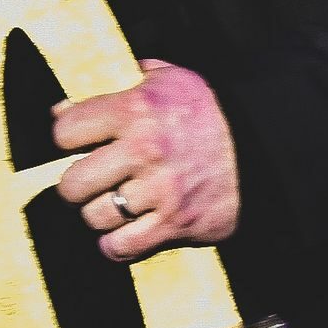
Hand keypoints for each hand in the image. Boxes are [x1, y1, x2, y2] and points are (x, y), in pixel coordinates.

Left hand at [53, 59, 240, 262]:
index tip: (75, 142)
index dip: (66, 137)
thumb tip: (64, 105)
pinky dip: (115, 244)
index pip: (65, 131)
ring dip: (97, 214)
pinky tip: (122, 231)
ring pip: (94, 217)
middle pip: (72, 183)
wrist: (263, 149)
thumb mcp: (168, 80)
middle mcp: (144, 150)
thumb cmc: (208, 113)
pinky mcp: (175, 225)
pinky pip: (121, 247)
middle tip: (86, 182)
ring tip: (109, 204)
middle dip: (74, 185)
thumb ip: (117, 84)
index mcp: (135, 109)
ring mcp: (159, 191)